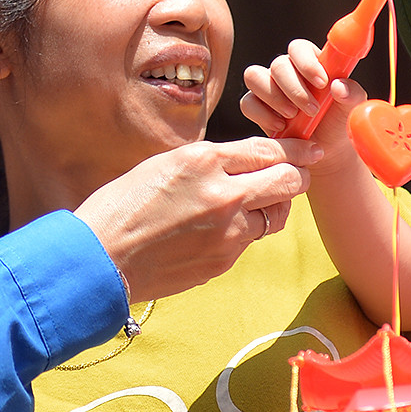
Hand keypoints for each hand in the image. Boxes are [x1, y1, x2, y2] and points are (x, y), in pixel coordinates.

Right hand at [75, 136, 317, 300]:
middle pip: (290, 182)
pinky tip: (217, 230)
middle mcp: (223, 194)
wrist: (100, 259)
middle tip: (295, 175)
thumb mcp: (164, 164)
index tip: (310, 150)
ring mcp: (227, 232)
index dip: (297, 150)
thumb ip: (210, 162)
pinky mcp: (224, 261)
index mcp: (204, 160)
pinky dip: (243, 232)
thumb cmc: (123, 205)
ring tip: (252, 204)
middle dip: (297, 176)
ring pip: (276, 216)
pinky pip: (249, 241)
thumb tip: (248, 162)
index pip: (270, 151)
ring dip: (271, 207)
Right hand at [238, 40, 364, 161]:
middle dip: (294, 88)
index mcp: (310, 62)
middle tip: (312, 109)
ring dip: (274, 98)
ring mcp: (268, 87)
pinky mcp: (255, 106)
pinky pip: (248, 102)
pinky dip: (262, 114)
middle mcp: (287, 71)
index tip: (322, 83)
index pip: (299, 48)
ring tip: (293, 117)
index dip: (307, 62)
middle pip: (278, 64)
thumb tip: (338, 86)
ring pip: (255, 77)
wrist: (324, 152)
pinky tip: (280, 127)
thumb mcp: (350, 109)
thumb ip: (351, 94)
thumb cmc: (338, 124)